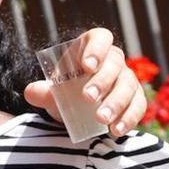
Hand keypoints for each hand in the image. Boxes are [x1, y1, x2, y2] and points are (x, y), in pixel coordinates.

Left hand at [22, 28, 148, 135]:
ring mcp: (127, 79)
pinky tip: (115, 130)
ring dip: (116, 103)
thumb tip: (31, 92)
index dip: (96, 49)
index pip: (100, 38)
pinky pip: (137, 106)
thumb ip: (42, 91)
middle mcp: (113, 60)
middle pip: (115, 64)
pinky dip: (128, 118)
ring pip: (128, 86)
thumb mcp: (53, 91)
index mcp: (92, 48)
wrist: (78, 110)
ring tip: (101, 119)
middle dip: (103, 81)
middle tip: (88, 97)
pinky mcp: (136, 99)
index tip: (86, 66)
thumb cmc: (67, 92)